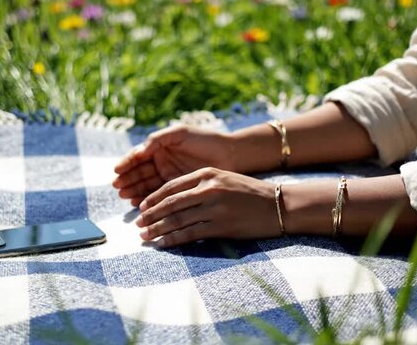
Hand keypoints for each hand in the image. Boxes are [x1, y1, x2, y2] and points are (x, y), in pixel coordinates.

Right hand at [113, 126, 236, 205]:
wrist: (229, 154)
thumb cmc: (205, 139)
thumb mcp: (179, 134)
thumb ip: (158, 139)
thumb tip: (139, 151)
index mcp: (160, 146)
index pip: (138, 156)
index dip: (127, 163)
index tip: (117, 171)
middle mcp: (162, 161)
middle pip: (139, 171)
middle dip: (128, 179)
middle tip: (118, 188)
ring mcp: (169, 175)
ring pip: (147, 184)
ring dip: (135, 190)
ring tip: (126, 196)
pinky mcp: (178, 187)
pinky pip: (160, 194)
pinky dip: (148, 198)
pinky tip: (139, 203)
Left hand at [134, 167, 281, 246]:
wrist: (278, 205)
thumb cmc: (250, 192)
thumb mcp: (224, 179)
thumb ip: (201, 184)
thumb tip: (174, 198)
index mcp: (207, 174)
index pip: (171, 186)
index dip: (153, 197)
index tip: (142, 207)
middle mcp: (208, 189)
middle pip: (170, 203)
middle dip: (150, 215)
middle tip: (138, 224)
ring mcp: (214, 208)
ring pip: (176, 219)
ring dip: (157, 229)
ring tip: (144, 236)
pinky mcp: (220, 226)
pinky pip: (189, 234)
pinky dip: (172, 240)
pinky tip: (162, 244)